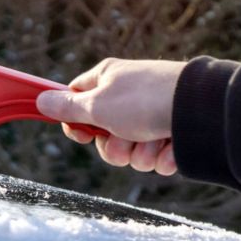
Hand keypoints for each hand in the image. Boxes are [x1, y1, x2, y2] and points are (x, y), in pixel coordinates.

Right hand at [36, 58, 184, 174]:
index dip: (76, 122)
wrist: (199, 110)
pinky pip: (156, 159)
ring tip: (154, 138)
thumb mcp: (97, 105)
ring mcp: (151, 118)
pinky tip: (172, 145)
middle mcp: (128, 98)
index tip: (82, 133)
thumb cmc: (143, 99)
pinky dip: (162, 157)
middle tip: (123, 136)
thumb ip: (67, 107)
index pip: (77, 100)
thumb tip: (40, 100)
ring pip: (130, 153)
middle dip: (113, 146)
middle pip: (104, 137)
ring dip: (139, 153)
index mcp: (107, 80)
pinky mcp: (172, 136)